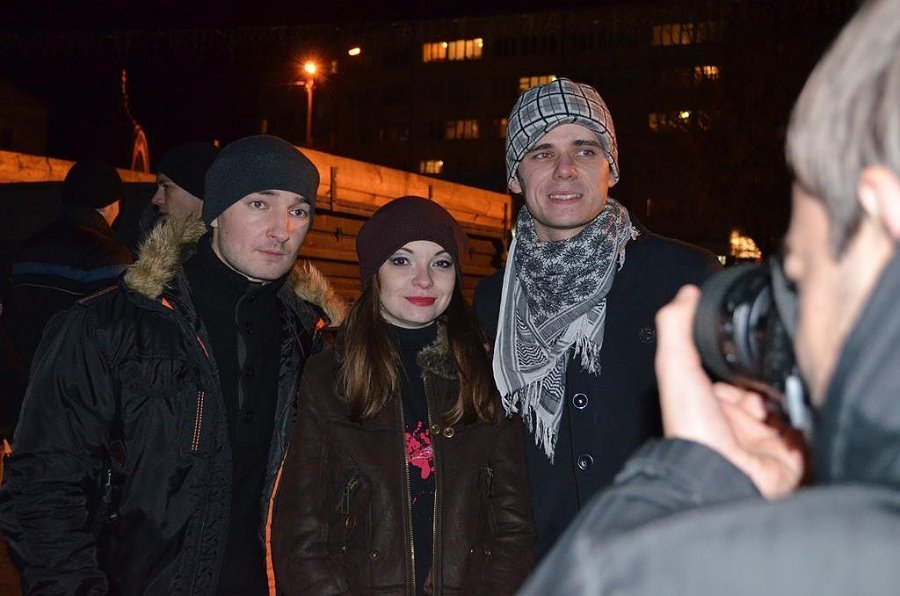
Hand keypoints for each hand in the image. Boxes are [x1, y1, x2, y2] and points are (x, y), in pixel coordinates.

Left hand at [655, 285, 804, 498]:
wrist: (721, 474)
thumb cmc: (692, 427)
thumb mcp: (676, 366)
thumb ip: (677, 328)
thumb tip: (685, 294)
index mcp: (710, 403)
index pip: (733, 372)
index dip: (741, 355)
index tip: (752, 338)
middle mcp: (737, 421)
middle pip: (764, 387)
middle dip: (771, 374)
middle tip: (775, 362)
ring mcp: (765, 439)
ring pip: (788, 406)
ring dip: (792, 392)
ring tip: (790, 382)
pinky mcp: (791, 455)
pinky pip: (808, 431)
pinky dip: (809, 416)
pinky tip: (804, 403)